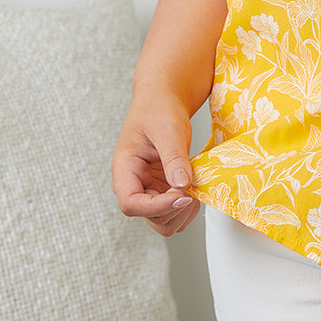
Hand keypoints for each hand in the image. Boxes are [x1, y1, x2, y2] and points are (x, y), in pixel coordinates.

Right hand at [111, 91, 198, 237]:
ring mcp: (149, 188)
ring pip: (162, 220)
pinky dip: (187, 207)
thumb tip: (182, 184)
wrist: (163, 100)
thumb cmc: (159, 108)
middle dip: (173, 209)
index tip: (182, 195)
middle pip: (149, 217)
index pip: (131, 203)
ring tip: (195, 188)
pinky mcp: (163, 188)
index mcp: (124, 168)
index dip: (156, 207)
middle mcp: (133, 183)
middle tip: (193, 189)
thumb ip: (174, 157)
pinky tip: (195, 188)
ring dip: (181, 212)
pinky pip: (173, 210)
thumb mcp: (168, 129)